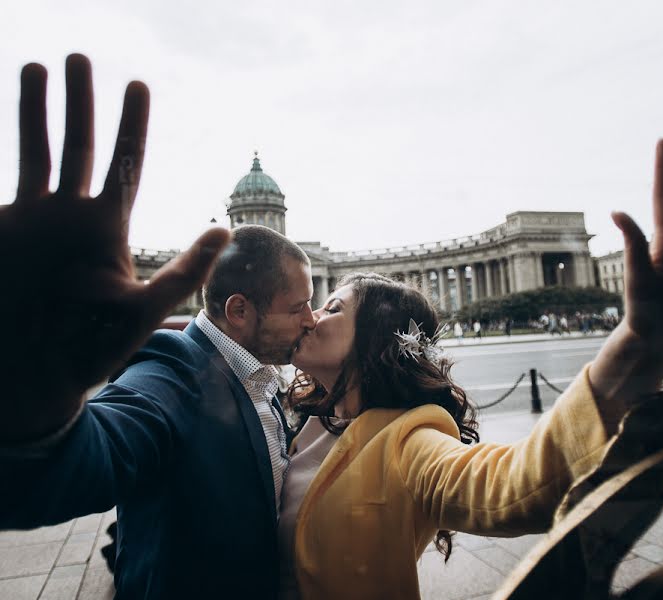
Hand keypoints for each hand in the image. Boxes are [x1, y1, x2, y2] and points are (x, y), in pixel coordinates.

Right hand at [0, 55, 229, 442]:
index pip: (126, 164)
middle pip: (79, 145)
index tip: (137, 84)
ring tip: (35, 65)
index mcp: (109, 228)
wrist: (36, 377)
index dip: (132, 125)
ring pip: (35, 151)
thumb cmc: (92, 349)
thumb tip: (228, 230)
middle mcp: (71, 216)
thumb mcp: (143, 309)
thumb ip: (185, 271)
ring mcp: (32, 220)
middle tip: (81, 56)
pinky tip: (0, 115)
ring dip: (35, 110)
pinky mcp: (2, 231)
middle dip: (80, 102)